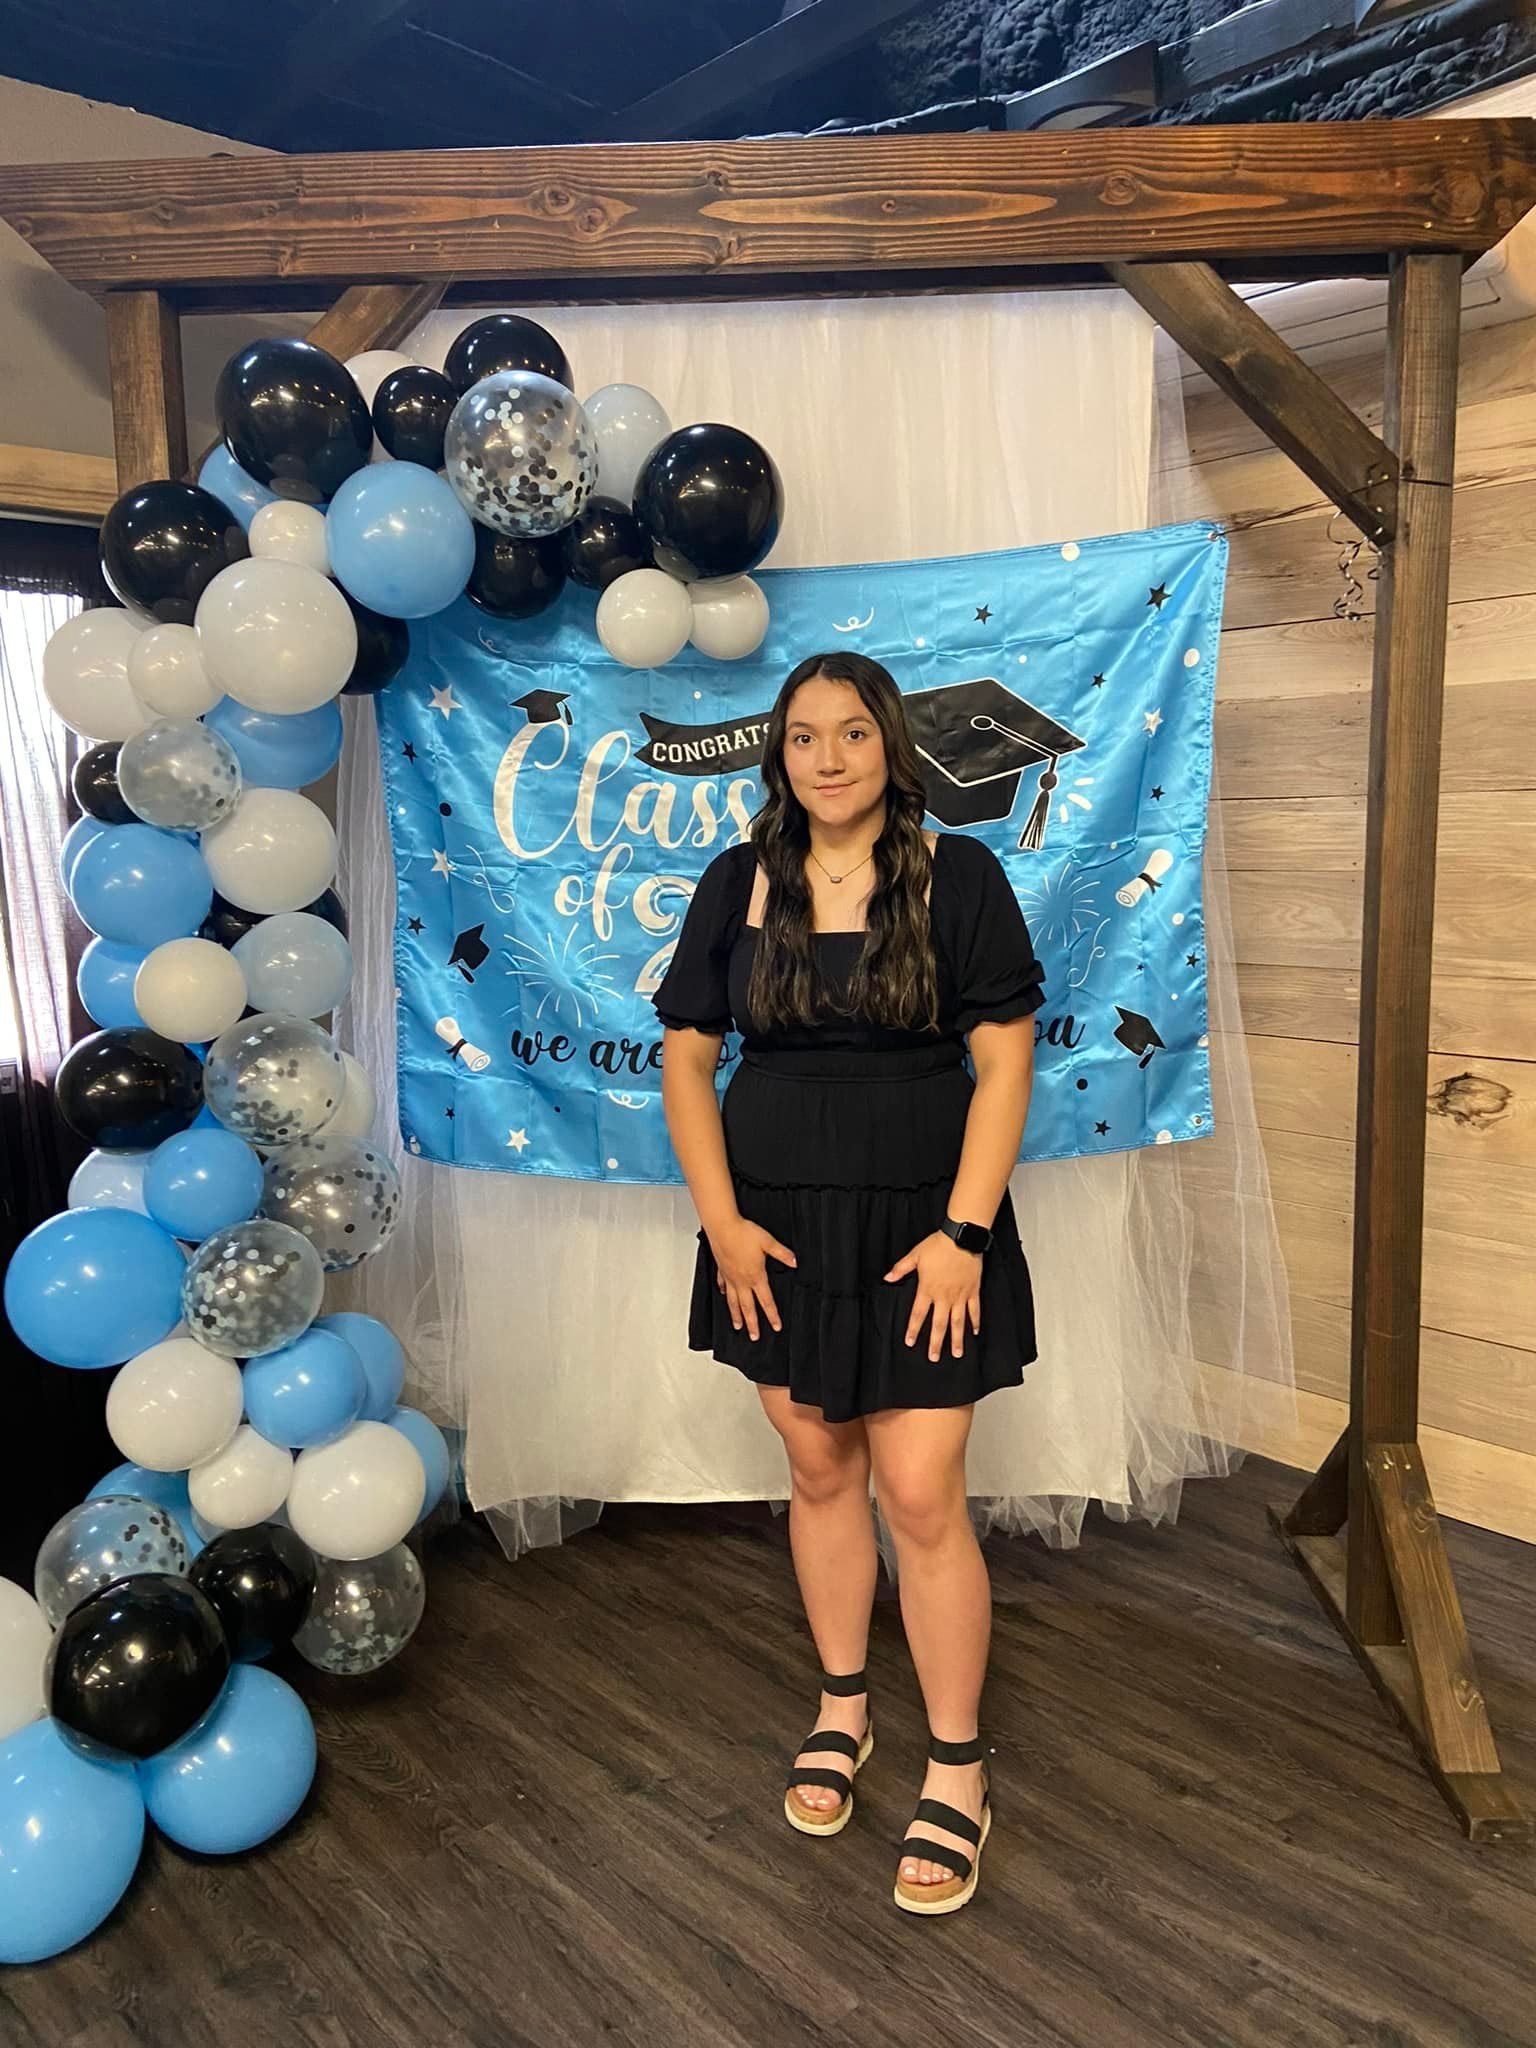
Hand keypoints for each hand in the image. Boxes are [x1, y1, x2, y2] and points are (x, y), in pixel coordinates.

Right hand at [709, 1215, 796, 1341]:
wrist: (722, 1226)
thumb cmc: (743, 1233)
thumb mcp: (768, 1242)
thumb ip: (782, 1253)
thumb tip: (795, 1262)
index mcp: (755, 1276)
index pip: (766, 1301)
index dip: (772, 1315)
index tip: (776, 1326)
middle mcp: (741, 1280)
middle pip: (748, 1307)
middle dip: (752, 1323)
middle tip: (754, 1337)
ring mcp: (730, 1277)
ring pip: (733, 1301)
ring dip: (736, 1315)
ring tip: (737, 1326)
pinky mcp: (721, 1269)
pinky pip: (723, 1285)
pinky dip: (724, 1293)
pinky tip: (723, 1296)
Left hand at [884, 1232, 981, 1361]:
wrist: (961, 1237)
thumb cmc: (938, 1245)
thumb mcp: (915, 1255)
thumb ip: (901, 1269)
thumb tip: (887, 1278)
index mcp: (928, 1289)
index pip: (918, 1314)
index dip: (913, 1329)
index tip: (910, 1343)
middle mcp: (944, 1296)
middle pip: (939, 1324)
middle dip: (936, 1343)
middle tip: (934, 1358)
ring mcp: (960, 1295)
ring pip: (958, 1322)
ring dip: (957, 1339)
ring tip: (957, 1354)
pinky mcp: (973, 1290)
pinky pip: (975, 1309)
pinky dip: (975, 1321)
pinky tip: (975, 1332)